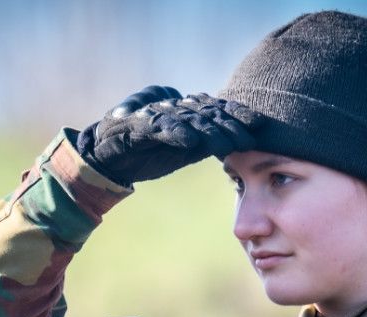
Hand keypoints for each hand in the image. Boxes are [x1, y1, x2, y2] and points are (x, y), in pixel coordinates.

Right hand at [75, 85, 263, 184]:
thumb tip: (230, 143)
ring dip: (210, 132)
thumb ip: (202, 144)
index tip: (260, 124)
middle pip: (207, 113)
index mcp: (183, 112)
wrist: (106, 157)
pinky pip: (159, 127)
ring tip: (228, 144)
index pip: (215, 108)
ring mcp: (154, 115)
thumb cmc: (144, 153)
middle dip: (230, 125)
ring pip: (188, 120)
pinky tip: (192, 141)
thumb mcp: (179, 151)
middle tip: (250, 137)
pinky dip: (176, 133)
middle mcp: (171, 108)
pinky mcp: (136, 126)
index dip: (237, 113)